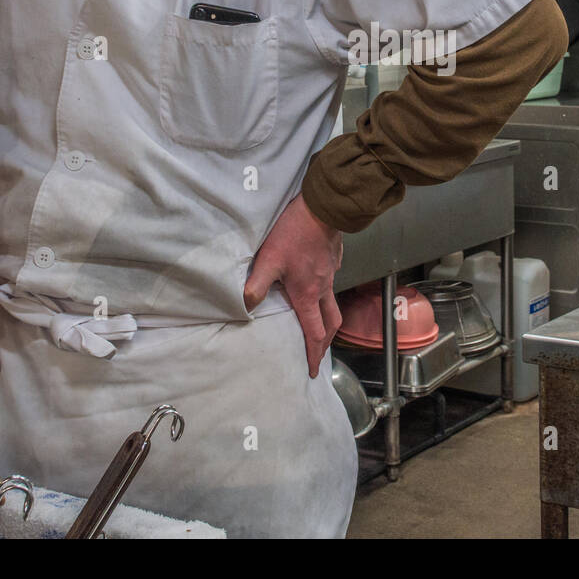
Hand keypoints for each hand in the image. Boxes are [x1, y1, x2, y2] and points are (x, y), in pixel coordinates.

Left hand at [245, 193, 342, 377]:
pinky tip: (316, 286)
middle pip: (331, 324)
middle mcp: (323, 289)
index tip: (311, 370)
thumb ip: (256, 285)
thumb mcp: (269, 259)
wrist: (322, 209)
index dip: (313, 355)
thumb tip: (245, 307)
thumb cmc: (294, 234)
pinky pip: (331, 284)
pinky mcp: (333, 260)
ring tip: (317, 326)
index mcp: (308, 295)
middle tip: (316, 353)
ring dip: (327, 321)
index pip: (314, 333)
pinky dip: (326, 294)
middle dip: (324, 343)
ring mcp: (331, 274)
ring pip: (333, 305)